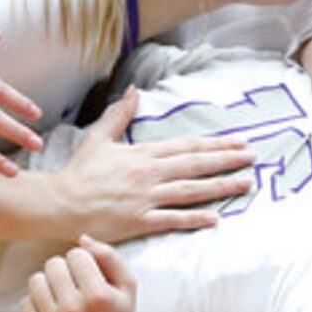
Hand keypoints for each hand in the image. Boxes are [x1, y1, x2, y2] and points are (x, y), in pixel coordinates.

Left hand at [22, 236, 140, 311]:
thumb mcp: (128, 287)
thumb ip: (110, 256)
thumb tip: (81, 239)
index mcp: (98, 296)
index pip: (76, 254)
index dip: (84, 261)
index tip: (90, 276)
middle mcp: (74, 310)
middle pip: (53, 264)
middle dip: (65, 270)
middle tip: (76, 285)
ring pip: (36, 280)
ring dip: (48, 283)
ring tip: (62, 295)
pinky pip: (25, 303)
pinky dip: (37, 303)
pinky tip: (53, 311)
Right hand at [43, 86, 253, 240]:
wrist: (59, 203)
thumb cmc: (79, 172)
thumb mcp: (99, 138)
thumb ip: (120, 115)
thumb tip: (133, 91)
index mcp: (141, 153)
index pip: (186, 146)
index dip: (214, 144)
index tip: (237, 141)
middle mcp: (148, 173)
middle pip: (195, 164)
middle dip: (227, 160)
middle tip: (253, 157)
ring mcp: (145, 198)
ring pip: (190, 190)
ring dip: (220, 186)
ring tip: (245, 183)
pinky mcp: (138, 220)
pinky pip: (171, 218)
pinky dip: (194, 218)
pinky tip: (215, 217)